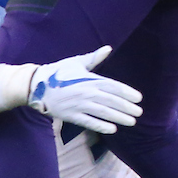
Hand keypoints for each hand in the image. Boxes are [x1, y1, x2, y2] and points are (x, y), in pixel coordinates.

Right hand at [27, 45, 142, 134]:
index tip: (139, 98)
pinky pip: (89, 122)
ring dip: (118, 118)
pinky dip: (101, 126)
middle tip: (139, 113)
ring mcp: (79, 105)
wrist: (38, 85)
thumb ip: (94, 58)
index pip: (112, 86)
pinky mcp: (71, 116)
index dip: (127, 92)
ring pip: (103, 113)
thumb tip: (108, 48)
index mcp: (89, 79)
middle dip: (126, 107)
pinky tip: (112, 129)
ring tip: (131, 122)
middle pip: (111, 101)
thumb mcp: (76, 63)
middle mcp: (86, 92)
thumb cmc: (58, 72)